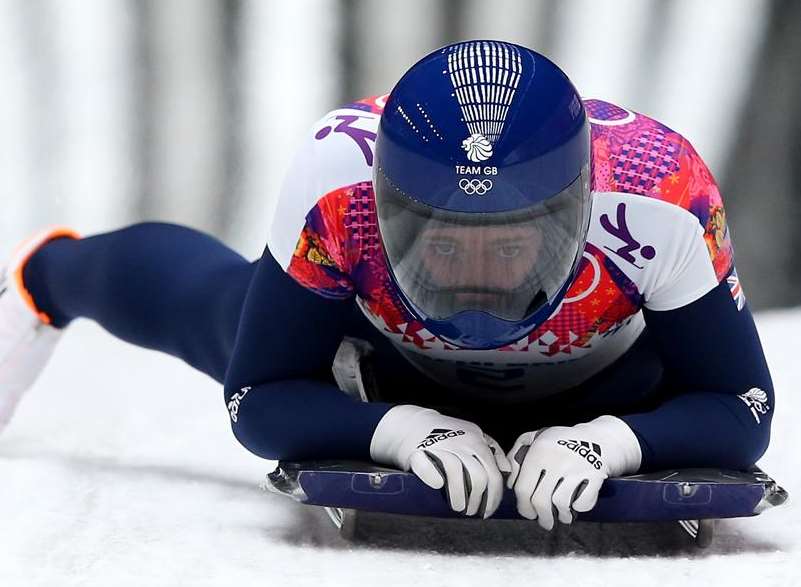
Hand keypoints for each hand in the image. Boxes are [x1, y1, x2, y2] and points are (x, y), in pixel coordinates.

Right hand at [370, 405, 510, 517]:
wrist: (413, 423)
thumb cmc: (448, 434)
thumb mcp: (474, 435)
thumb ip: (494, 451)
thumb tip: (506, 471)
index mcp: (476, 441)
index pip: (492, 473)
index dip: (493, 497)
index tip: (488, 512)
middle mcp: (460, 443)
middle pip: (477, 476)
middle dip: (478, 500)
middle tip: (472, 512)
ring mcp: (439, 446)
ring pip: (455, 472)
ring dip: (458, 495)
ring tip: (458, 508)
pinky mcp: (418, 451)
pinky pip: (427, 467)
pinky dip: (433, 477)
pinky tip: (438, 486)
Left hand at [506, 415, 641, 530]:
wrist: (597, 438)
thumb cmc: (559, 442)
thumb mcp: (534, 439)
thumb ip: (515, 456)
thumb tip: (510, 484)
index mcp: (538, 451)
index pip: (523, 488)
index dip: (523, 506)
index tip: (528, 513)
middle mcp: (556, 459)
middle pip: (541, 500)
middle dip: (541, 517)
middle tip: (544, 522)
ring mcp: (577, 467)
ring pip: (561, 504)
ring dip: (561, 515)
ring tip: (562, 516)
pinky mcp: (595, 475)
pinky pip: (583, 502)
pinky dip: (579, 508)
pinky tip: (576, 505)